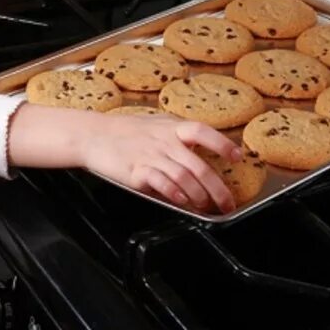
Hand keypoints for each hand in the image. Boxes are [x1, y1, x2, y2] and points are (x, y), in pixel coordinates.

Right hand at [83, 112, 238, 212]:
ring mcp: (150, 156)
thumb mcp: (155, 124)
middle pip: (198, 165)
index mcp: (171, 127)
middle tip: (227, 203)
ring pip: (184, 177)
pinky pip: (160, 183)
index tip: (237, 156)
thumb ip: (178, 134)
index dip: (221, 143)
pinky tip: (181, 201)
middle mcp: (164, 141)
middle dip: (218, 188)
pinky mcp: (136, 171)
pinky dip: (174, 193)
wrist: (93, 134)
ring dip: (199, 195)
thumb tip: (205, 146)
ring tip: (204, 205)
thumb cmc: (125, 131)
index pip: (202, 131)